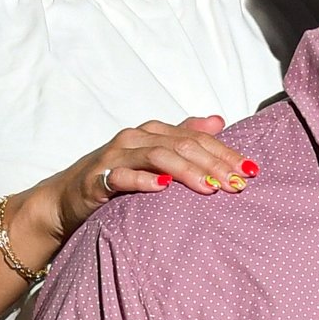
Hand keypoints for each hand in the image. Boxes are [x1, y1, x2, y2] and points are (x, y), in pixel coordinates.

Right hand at [56, 113, 256, 240]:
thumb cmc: (116, 178)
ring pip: (158, 156)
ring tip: (210, 188)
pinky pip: (122, 176)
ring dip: (187, 171)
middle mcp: (136, 138)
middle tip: (238, 184)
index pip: (197, 139)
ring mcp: (116, 156)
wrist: (67, 198)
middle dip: (214, 164)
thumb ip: (184, 138)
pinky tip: (163, 188)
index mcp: (153, 132)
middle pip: (182, 146)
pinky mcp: (98, 178)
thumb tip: (219, 121)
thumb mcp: (153, 157)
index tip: (251, 171)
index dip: (226, 153)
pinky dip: (143, 180)